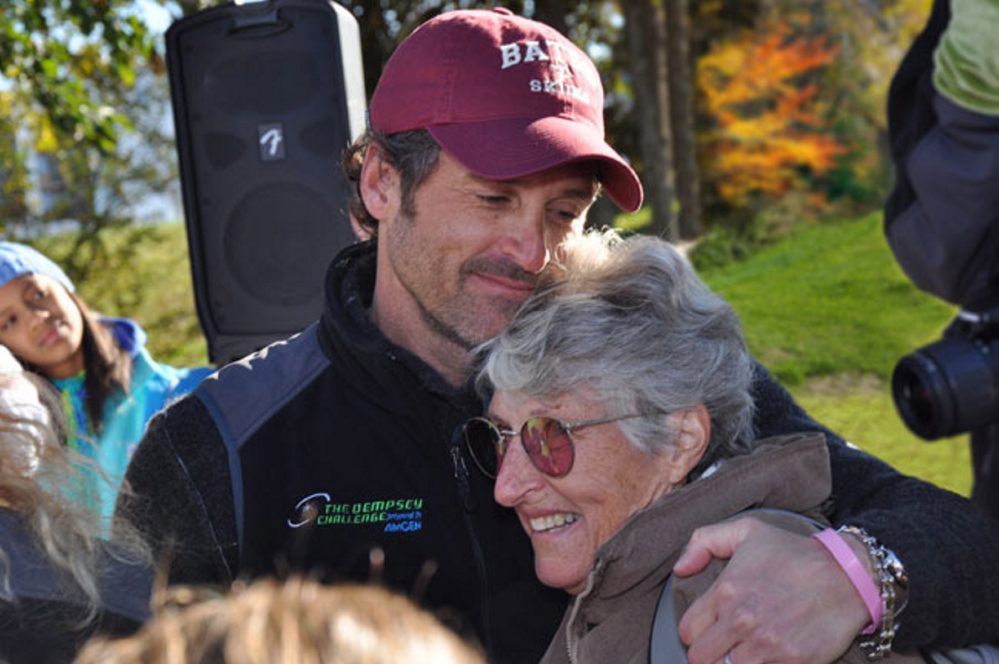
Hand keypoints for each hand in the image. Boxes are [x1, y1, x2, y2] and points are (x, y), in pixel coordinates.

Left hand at [673, 517, 869, 663]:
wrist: (848, 575)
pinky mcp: (792, 662)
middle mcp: (743, 619)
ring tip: (746, 649)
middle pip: (701, 658)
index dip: (695, 631)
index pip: (687, 631)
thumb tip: (680, 569)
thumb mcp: (747, 531)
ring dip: (734, 662)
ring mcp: (768, 644)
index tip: (708, 628)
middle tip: (724, 644)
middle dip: (709, 653)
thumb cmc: (794, 553)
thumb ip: (703, 542)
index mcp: (727, 590)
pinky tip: (767, 656)